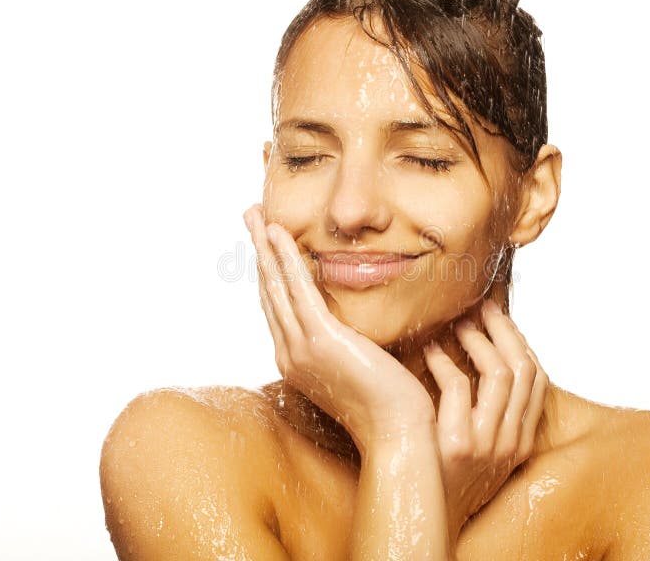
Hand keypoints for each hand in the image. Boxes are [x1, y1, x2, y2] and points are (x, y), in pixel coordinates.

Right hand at [243, 203, 435, 454]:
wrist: (399, 436)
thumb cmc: (389, 406)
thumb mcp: (360, 367)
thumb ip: (348, 343)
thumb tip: (355, 324)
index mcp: (297, 360)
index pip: (279, 306)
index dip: (271, 271)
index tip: (268, 242)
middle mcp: (289, 354)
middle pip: (268, 291)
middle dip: (258, 251)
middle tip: (250, 216)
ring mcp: (300, 349)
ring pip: (275, 286)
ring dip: (264, 246)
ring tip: (254, 214)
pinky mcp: (320, 341)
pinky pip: (296, 290)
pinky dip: (285, 259)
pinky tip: (277, 234)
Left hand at [423, 300, 549, 543]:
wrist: (420, 516)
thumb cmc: (443, 474)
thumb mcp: (481, 448)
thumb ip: (489, 411)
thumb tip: (484, 356)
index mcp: (522, 442)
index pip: (538, 379)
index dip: (519, 340)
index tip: (499, 314)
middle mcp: (511, 443)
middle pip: (524, 368)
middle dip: (503, 330)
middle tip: (479, 306)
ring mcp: (487, 446)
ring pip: (499, 372)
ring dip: (476, 340)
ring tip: (454, 322)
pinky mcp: (456, 446)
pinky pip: (458, 387)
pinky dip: (444, 362)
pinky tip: (429, 351)